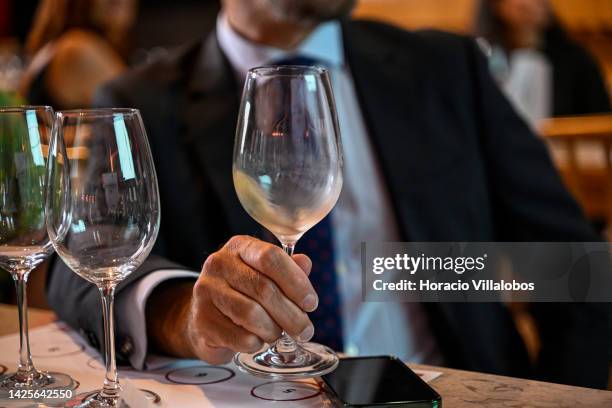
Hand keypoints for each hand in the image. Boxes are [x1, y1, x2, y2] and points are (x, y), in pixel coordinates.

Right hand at [147, 236, 316, 363]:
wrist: (205, 318)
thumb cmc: (243, 294)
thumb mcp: (266, 275)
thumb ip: (288, 269)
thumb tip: (305, 264)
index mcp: (239, 247)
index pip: (271, 257)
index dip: (296, 282)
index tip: (311, 303)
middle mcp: (219, 263)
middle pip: (264, 289)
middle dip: (292, 314)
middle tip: (305, 330)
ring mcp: (206, 291)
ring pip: (251, 314)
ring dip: (273, 330)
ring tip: (278, 334)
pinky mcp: (201, 320)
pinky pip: (239, 337)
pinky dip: (256, 343)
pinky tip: (257, 340)